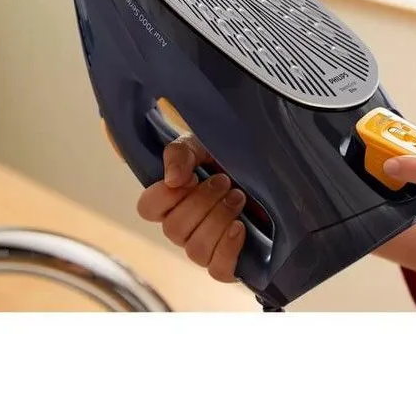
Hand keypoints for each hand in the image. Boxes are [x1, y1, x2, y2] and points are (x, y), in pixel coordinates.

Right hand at [136, 133, 245, 282]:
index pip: (147, 208)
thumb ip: (181, 153)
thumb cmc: (228, 160)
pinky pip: (217, 269)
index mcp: (171, 201)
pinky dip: (228, 249)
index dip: (166, 195)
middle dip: (203, 202)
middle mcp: (182, 228)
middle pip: (174, 229)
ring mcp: (203, 248)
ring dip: (218, 219)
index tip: (191, 177)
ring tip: (239, 197)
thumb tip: (172, 180)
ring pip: (195, 249)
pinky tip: (241, 227)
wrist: (268, 174)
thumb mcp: (202, 146)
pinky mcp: (227, 262)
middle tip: (225, 181)